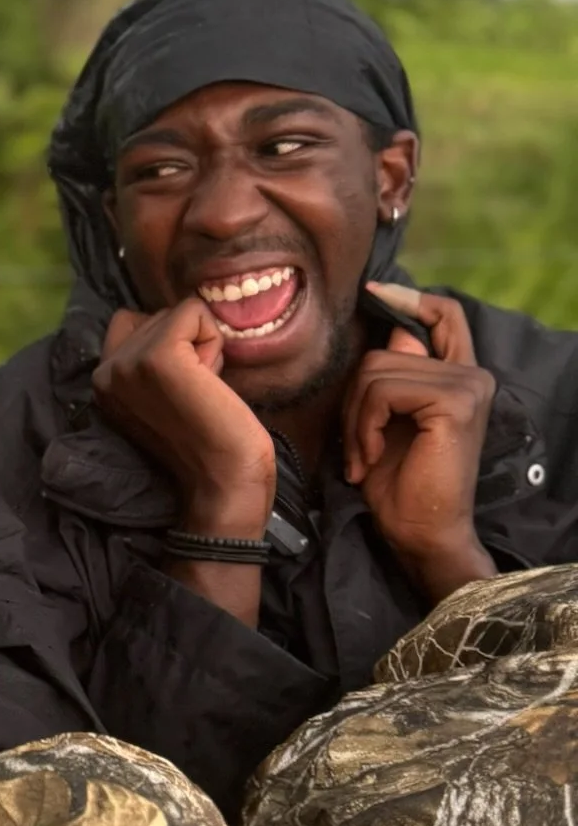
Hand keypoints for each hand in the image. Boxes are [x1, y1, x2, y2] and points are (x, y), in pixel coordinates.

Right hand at [93, 297, 275, 534]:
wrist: (223, 481)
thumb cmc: (206, 443)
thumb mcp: (160, 396)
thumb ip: (149, 362)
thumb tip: (176, 315)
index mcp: (101, 383)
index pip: (129, 321)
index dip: (167, 343)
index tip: (179, 389)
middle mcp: (104, 370)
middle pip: (156, 314)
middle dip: (185, 344)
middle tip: (193, 393)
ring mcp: (127, 363)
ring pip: (177, 313)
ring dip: (201, 344)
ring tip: (201, 390)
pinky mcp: (157, 356)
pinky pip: (194, 312)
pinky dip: (213, 339)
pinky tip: (210, 380)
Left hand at [348, 284, 497, 603]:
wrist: (421, 534)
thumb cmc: (399, 484)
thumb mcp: (384, 420)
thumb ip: (391, 375)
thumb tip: (390, 322)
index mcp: (457, 376)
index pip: (444, 314)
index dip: (408, 298)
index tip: (373, 291)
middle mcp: (471, 374)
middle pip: (384, 350)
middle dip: (355, 400)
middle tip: (358, 447)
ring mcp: (466, 386)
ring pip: (375, 372)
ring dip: (355, 420)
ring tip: (364, 457)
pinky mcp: (453, 402)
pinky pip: (381, 391)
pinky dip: (363, 426)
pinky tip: (372, 457)